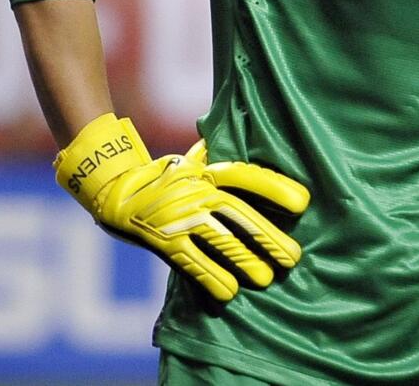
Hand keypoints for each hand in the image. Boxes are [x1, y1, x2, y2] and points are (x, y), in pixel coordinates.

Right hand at [54, 113, 309, 301]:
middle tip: (293, 257)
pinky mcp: (162, 241)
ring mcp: (178, 217)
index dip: (274, 187)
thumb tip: (255, 125)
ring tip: (268, 277)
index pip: (245, 176)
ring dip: (244, 261)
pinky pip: (190, 262)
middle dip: (267, 236)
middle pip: (237, 214)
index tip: (303, 202)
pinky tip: (229, 293)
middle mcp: (195, 192)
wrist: (115, 192)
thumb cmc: (168, 177)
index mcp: (207, 171)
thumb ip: (222, 156)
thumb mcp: (195, 160)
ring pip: (217, 241)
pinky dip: (210, 278)